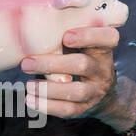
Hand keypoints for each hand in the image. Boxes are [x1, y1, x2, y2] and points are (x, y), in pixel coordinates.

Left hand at [19, 26, 135, 130]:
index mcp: (103, 48)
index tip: (66, 36)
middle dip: (52, 64)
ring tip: (28, 84)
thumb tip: (31, 25)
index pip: (108, 38)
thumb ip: (66, 33)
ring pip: (76, 91)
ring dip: (49, 88)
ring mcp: (96, 91)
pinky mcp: (85, 108)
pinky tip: (30, 100)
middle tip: (26, 63)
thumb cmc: (81, 57)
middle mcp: (103, 69)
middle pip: (82, 65)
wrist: (100, 91)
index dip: (88, 36)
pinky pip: (68, 109)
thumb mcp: (82, 44)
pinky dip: (47, 106)